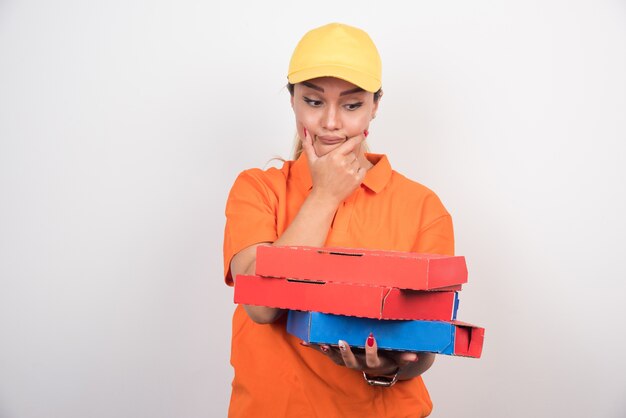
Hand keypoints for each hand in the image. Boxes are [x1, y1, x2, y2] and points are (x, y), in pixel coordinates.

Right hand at [301, 128, 366, 204]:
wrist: (324, 197)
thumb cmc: (318, 179)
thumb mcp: (312, 162)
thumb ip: (309, 147)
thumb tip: (305, 134)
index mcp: (335, 156)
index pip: (351, 143)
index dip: (357, 138)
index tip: (362, 135)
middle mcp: (344, 163)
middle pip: (352, 154)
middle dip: (348, 158)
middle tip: (339, 166)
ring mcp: (351, 172)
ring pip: (357, 162)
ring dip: (352, 165)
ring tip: (342, 173)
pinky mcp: (357, 180)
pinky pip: (362, 170)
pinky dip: (358, 172)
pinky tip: (349, 176)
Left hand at [301, 333, 420, 376]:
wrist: (376, 366)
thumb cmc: (387, 357)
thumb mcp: (396, 357)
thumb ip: (404, 356)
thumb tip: (415, 356)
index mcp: (373, 362)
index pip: (373, 358)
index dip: (372, 350)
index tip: (371, 338)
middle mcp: (358, 363)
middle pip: (350, 361)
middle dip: (346, 352)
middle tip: (341, 341)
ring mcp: (346, 361)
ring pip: (335, 358)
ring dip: (327, 350)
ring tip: (320, 342)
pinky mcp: (337, 356)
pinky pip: (325, 352)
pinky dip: (314, 347)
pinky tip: (303, 341)